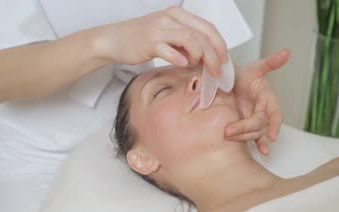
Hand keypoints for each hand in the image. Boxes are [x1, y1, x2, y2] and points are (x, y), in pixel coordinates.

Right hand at [103, 6, 227, 76]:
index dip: (219, 45)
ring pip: (190, 40)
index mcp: (178, 14)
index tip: (223, 60)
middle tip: (216, 70)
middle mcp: (170, 18)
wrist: (115, 39)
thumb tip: (206, 58)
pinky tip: (183, 64)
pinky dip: (179, 58)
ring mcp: (159, 29)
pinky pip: (169, 50)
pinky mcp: (149, 43)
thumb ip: (186, 43)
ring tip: (200, 67)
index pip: (207, 27)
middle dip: (214, 55)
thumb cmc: (141, 38)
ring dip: (200, 56)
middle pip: (202, 35)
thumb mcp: (168, 35)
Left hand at [225, 49, 290, 154]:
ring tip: (228, 135)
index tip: (272, 136)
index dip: (274, 125)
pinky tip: (261, 152)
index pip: (274, 115)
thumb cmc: (244, 74)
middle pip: (260, 126)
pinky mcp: (247, 125)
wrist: (229, 81)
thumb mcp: (256, 67)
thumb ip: (270, 63)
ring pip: (254, 133)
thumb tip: (286, 53)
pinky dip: (257, 145)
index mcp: (268, 99)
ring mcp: (255, 119)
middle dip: (245, 129)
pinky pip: (253, 137)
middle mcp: (264, 111)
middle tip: (229, 130)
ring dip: (243, 136)